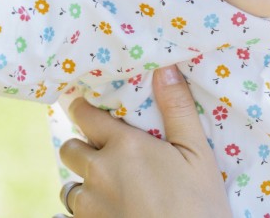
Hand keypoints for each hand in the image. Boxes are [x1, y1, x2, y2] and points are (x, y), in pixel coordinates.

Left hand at [58, 65, 230, 217]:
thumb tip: (165, 67)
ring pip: (68, 187)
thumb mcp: (198, 153)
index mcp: (124, 146)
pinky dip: (80, 216)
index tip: (86, 109)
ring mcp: (90, 207)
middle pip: (69, 149)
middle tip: (105, 155)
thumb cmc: (201, 205)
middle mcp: (99, 173)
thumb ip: (178, 108)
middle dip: (82, 148)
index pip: (84, 115)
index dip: (82, 109)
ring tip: (107, 190)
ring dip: (83, 185)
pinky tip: (103, 214)